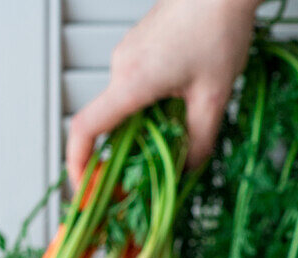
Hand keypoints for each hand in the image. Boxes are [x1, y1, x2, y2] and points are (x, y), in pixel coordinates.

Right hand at [66, 0, 257, 188]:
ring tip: (175, 130)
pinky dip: (149, 107)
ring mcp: (128, 54)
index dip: (78, 165)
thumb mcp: (214, 97)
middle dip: (122, 154)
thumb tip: (187, 169)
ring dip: (142, 128)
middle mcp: (121, 66)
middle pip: (107, 125)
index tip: (85, 190)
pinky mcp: (140, 47)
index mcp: (131, 81)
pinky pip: (135, 88)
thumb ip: (198, 142)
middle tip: (147, 173)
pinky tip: (179, 104)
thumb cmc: (219, 26)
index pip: (85, 130)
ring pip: (124, 107)